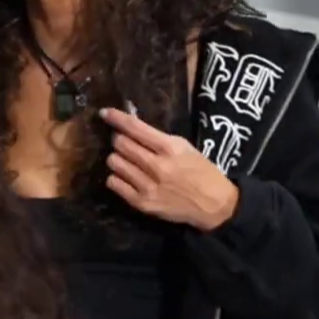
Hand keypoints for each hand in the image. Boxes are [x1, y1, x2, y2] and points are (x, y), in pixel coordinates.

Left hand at [99, 107, 239, 230]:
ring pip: (114, 163)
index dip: (117, 118)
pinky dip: (116, 177)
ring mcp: (148, 185)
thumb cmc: (201, 172)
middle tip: (123, 142)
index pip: (135, 128)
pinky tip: (125, 177)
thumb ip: (158, 139)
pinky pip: (114, 183)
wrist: (213, 205)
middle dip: (119, 140)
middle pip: (121, 144)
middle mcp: (157, 166)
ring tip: (127, 161)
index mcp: (170, 148)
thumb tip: (131, 128)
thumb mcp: (184, 148)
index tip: (105, 113)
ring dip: (117, 159)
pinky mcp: (142, 203)